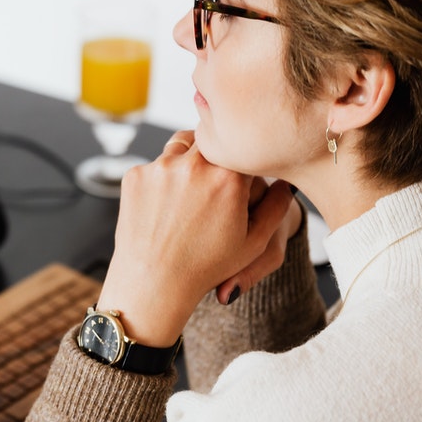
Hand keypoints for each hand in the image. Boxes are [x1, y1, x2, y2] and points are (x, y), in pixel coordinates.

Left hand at [95, 131, 300, 346]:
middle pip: (210, 138)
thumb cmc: (206, 266)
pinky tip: (165, 206)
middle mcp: (193, 165)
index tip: (238, 178)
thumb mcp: (254, 243)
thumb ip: (276, 206)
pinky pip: (155, 164)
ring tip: (191, 193)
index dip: (242, 162)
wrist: (153, 283)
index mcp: (229, 177)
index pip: (240, 149)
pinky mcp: (135, 175)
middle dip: (215, 154)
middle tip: (214, 184)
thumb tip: (286, 180)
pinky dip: (162, 178)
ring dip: (189, 159)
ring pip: (181, 144)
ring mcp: (160, 168)